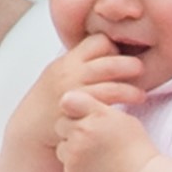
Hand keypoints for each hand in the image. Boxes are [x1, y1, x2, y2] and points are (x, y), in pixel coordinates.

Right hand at [8, 35, 143, 152]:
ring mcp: (75, 94)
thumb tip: (110, 50)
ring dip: (131, 88)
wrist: (30, 130)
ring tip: (141, 95)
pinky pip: (106, 104)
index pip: (98, 41)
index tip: (120, 58)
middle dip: (129, 65)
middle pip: (109, 62)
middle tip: (140, 70)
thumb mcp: (60, 74)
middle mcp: (70, 74)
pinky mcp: (78, 113)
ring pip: (111, 85)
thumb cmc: (50, 102)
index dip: (113, 48)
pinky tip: (134, 103)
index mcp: (68, 61)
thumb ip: (81, 62)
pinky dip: (124, 101)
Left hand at [55, 92, 159, 171]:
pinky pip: (67, 167)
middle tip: (92, 139)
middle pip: (61, 125)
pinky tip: (97, 170)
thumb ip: (94, 106)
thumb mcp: (121, 118)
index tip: (84, 117)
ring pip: (61, 148)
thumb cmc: (135, 147)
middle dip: (71, 130)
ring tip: (96, 156)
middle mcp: (80, 134)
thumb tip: (67, 99)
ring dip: (72, 150)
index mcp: (94, 116)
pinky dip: (78, 168)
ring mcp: (73, 157)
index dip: (75, 109)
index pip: (68, 102)